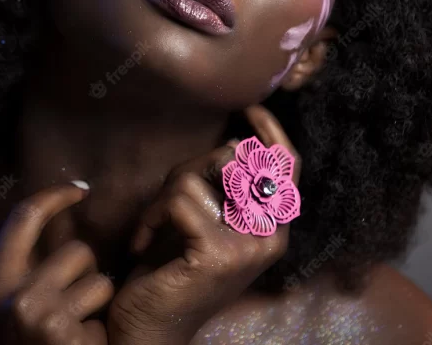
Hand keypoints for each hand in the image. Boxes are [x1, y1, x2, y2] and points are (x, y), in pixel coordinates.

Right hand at [0, 184, 113, 343]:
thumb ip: (6, 276)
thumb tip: (34, 230)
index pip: (23, 218)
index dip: (55, 196)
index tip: (80, 190)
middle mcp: (11, 295)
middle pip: (77, 251)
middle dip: (85, 274)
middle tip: (73, 303)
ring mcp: (40, 315)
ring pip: (99, 280)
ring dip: (96, 304)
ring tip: (78, 329)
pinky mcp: (67, 336)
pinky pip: (103, 315)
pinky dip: (98, 334)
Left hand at [107, 105, 300, 344]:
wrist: (150, 328)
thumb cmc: (173, 272)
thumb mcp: (206, 222)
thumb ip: (224, 190)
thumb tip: (236, 144)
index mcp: (272, 231)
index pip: (288, 169)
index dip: (272, 133)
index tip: (251, 109)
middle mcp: (269, 239)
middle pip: (232, 160)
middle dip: (189, 168)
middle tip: (164, 203)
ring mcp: (247, 248)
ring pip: (196, 177)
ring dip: (160, 197)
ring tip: (151, 228)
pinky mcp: (217, 254)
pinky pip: (178, 200)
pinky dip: (150, 215)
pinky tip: (143, 244)